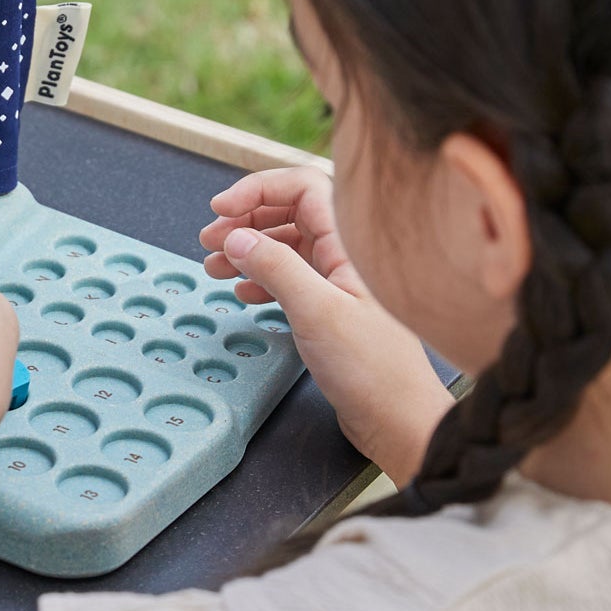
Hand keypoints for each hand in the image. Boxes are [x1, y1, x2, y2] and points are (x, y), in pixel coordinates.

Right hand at [200, 167, 449, 483]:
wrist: (400, 422)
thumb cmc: (373, 371)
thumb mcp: (316, 312)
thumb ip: (275, 268)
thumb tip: (236, 238)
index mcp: (349, 245)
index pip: (301, 188)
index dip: (256, 191)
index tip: (220, 211)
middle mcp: (346, 257)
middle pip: (289, 214)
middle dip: (245, 222)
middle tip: (210, 240)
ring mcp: (339, 283)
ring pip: (285, 248)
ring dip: (247, 252)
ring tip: (215, 267)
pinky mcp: (331, 310)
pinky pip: (290, 280)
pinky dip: (261, 280)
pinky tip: (245, 295)